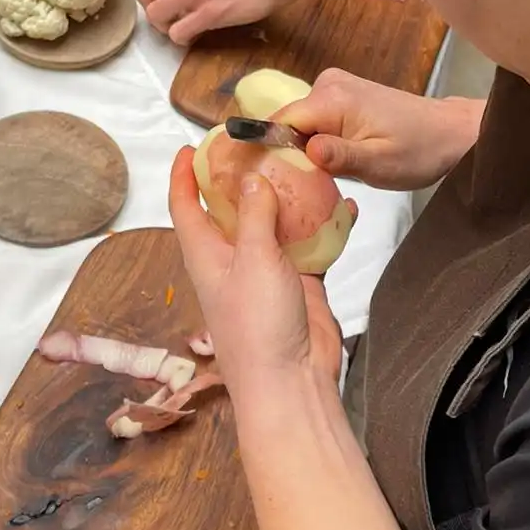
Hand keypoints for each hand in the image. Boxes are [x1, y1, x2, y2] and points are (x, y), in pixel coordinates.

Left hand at [169, 150, 345, 387]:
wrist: (291, 383)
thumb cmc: (258, 324)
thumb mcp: (252, 259)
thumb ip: (253, 215)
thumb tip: (252, 181)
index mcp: (206, 254)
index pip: (185, 206)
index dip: (183, 176)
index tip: (191, 147)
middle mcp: (233, 260)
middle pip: (232, 210)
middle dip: (244, 179)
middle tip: (263, 146)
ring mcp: (267, 273)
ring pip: (275, 225)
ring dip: (289, 199)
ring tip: (306, 166)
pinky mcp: (299, 285)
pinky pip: (311, 248)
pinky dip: (326, 229)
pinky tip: (345, 208)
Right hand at [278, 69, 483, 190]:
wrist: (449, 132)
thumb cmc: (418, 151)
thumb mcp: (379, 164)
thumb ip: (339, 157)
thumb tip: (305, 150)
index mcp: (331, 98)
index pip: (278, 123)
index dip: (272, 152)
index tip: (275, 181)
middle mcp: (327, 84)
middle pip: (288, 124)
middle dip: (292, 154)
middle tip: (310, 184)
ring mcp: (334, 86)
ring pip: (299, 125)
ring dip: (307, 150)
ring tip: (328, 173)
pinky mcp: (341, 94)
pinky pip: (314, 120)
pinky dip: (319, 141)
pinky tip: (337, 159)